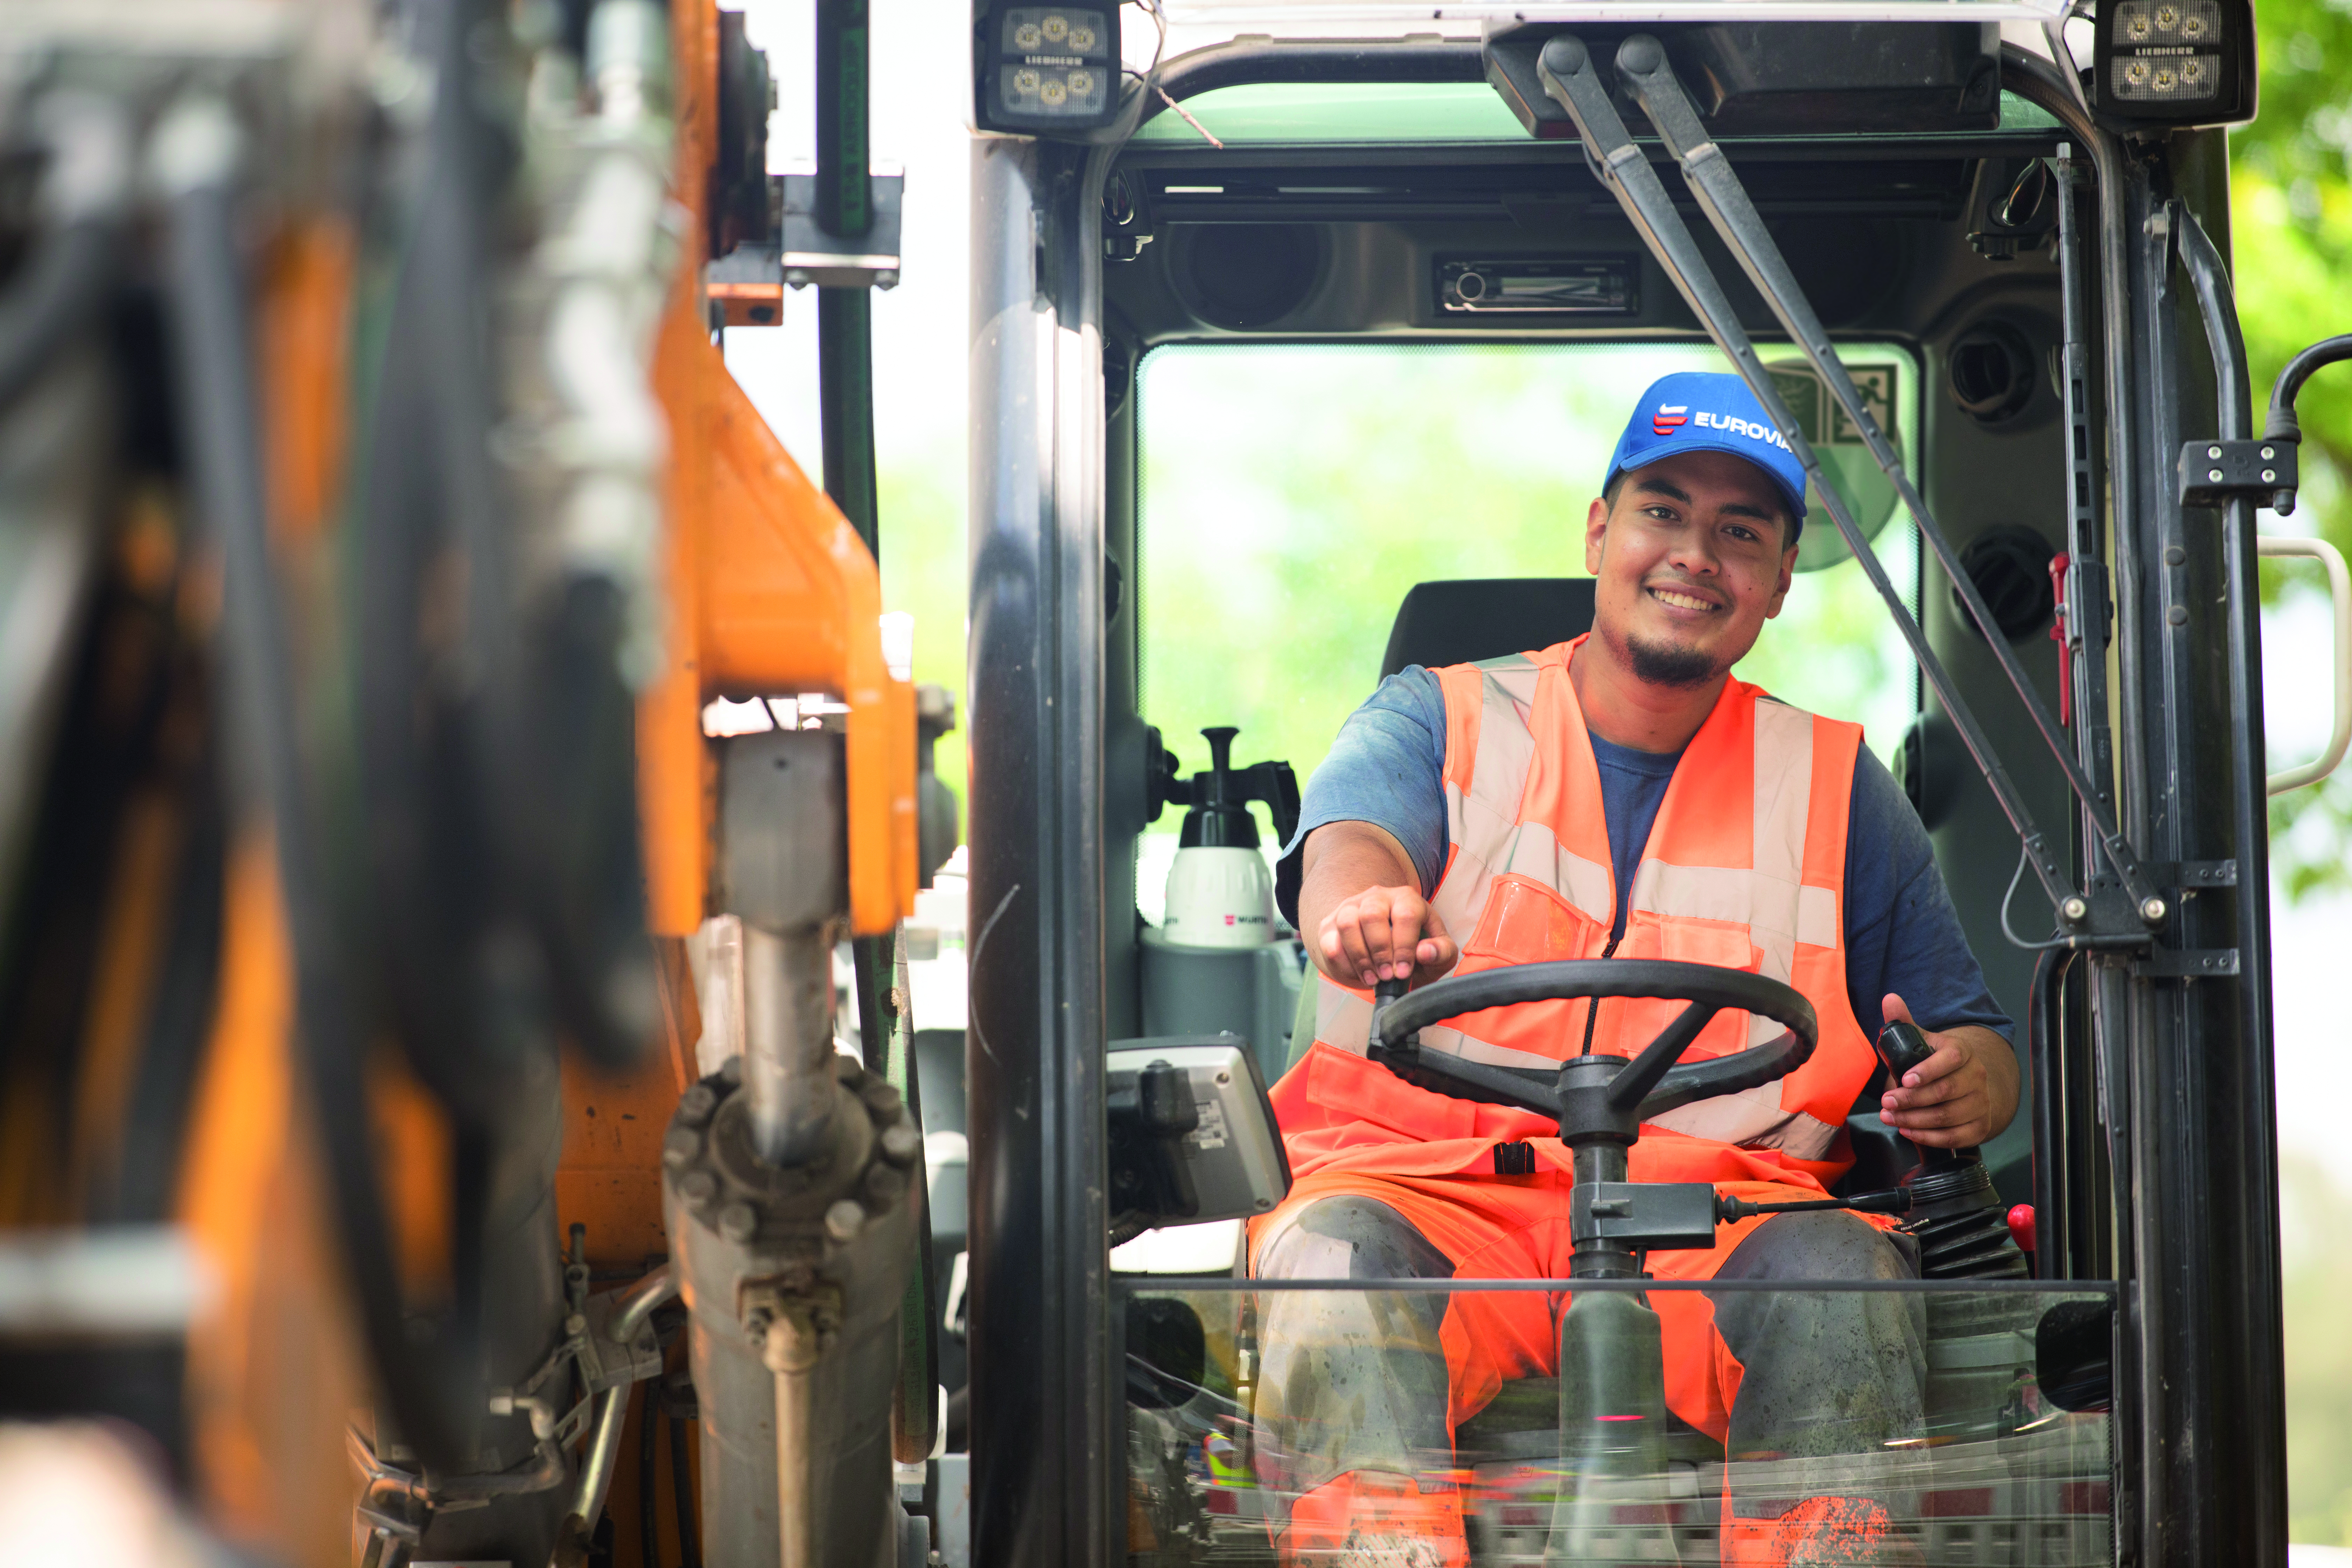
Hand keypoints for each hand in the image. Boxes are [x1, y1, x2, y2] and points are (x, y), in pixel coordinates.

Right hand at [1315, 884, 1455, 989]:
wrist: (1383, 952)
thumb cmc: (1414, 950)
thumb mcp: (1437, 953)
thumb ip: (1441, 952)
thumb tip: (1425, 952)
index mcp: (1407, 899)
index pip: (1405, 914)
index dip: (1404, 946)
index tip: (1402, 972)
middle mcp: (1378, 897)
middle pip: (1372, 914)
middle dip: (1379, 951)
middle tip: (1386, 976)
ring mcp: (1351, 907)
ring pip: (1347, 923)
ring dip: (1359, 956)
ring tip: (1372, 978)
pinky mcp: (1331, 925)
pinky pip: (1330, 941)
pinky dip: (1344, 962)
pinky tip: (1358, 974)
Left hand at [1876, 993, 2018, 1148]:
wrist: (1965, 1084)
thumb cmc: (1935, 1063)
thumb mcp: (1921, 1041)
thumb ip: (1904, 1023)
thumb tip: (1889, 999)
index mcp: (1961, 1052)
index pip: (1950, 1059)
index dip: (1928, 1070)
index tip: (1905, 1079)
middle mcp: (1976, 1077)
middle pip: (1944, 1091)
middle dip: (1911, 1099)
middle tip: (1886, 1102)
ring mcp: (1981, 1103)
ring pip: (1946, 1116)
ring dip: (1914, 1120)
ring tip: (1890, 1117)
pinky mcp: (1980, 1126)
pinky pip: (1954, 1137)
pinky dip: (1928, 1137)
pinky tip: (1908, 1131)